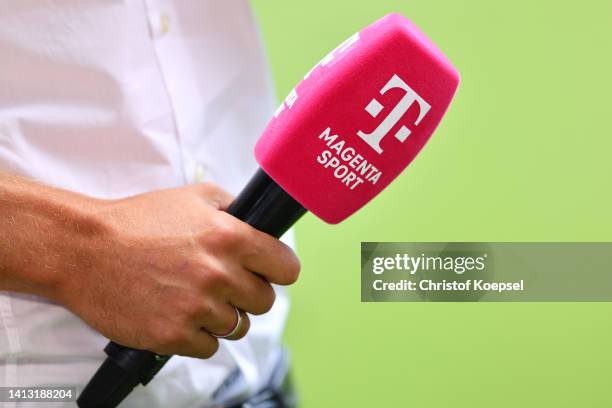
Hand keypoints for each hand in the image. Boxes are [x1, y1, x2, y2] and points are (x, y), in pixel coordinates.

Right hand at [55, 183, 299, 358]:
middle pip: (265, 301)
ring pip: (238, 327)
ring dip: (222, 316)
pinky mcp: (174, 336)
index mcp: (231, 238)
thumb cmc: (137, 222)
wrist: (85, 250)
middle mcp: (219, 274)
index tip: (268, 271)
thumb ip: (233, 209)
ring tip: (195, 298)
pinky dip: (198, 335)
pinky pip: (209, 347)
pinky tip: (178, 314)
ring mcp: (197, 308)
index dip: (278, 269)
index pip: (287, 268)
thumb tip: (260, 225)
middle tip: (223, 284)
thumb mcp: (192, 197)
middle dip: (248, 293)